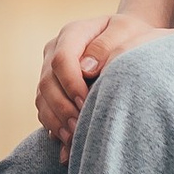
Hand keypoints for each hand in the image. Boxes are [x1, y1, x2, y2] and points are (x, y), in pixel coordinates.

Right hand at [36, 8, 159, 158]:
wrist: (128, 42)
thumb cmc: (131, 37)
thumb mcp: (126, 32)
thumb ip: (107, 46)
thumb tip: (86, 68)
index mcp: (73, 33)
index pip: (62, 59)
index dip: (71, 84)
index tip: (86, 102)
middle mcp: (55, 51)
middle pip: (47, 82)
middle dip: (62, 108)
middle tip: (79, 128)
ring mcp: (50, 70)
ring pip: (42, 98)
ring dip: (56, 121)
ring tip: (74, 139)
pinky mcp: (52, 89)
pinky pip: (44, 109)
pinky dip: (54, 126)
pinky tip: (68, 141)